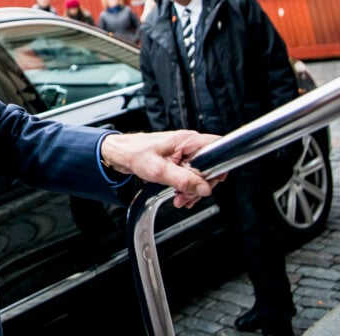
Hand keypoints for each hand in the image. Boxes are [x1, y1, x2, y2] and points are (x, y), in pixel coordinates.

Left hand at [100, 130, 222, 208]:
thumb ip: (183, 180)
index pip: (217, 148)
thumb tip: (204, 188)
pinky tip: (178, 194)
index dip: (219, 166)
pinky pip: (189, 175)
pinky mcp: (178, 160)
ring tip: (179, 198)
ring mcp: (183, 152)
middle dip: (200, 185)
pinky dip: (185, 187)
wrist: (120, 154)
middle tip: (187, 195)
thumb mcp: (159, 170)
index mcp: (187, 140)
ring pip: (200, 173)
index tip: (211, 183)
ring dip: (191, 189)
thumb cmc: (135, 153)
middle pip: (210, 166)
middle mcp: (187, 144)